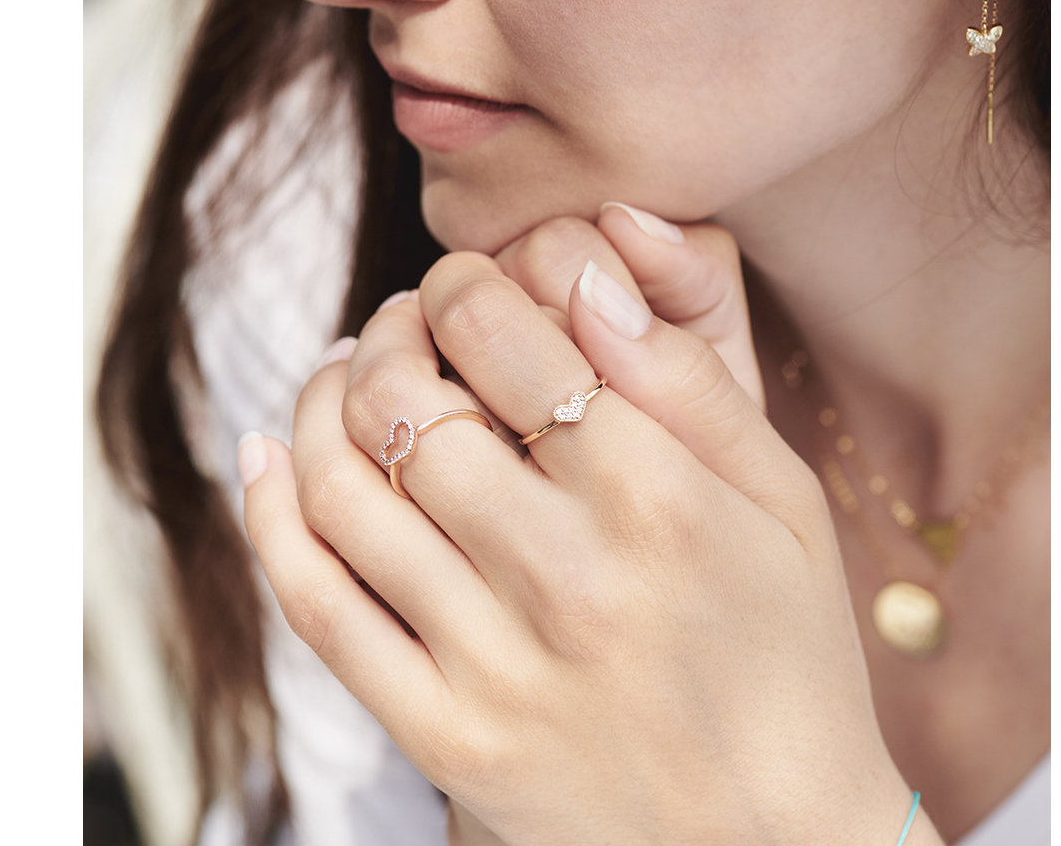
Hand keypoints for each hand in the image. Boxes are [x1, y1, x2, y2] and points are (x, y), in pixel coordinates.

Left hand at [239, 215, 934, 843]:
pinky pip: (319, 609)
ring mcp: (496, 668)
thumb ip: (691, 382)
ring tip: (344, 379)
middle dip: (388, 334)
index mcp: (659, 502)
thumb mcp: (784, 504)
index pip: (505, 338)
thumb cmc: (789, 659)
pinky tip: (271, 459)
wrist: (776, 845)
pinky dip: (272, 518)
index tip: (463, 286)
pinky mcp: (446, 739)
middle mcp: (568, 579)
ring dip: (318, 408)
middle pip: (406, 405)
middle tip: (402, 324)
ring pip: (343, 494)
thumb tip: (587, 272)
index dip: (462, 285)